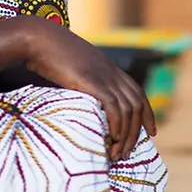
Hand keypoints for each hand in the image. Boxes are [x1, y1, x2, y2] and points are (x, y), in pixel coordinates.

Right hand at [22, 18, 156, 161]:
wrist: (40, 38)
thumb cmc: (50, 52)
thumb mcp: (74, 65)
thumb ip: (84, 79)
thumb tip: (83, 97)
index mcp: (109, 67)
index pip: (138, 93)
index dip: (147, 114)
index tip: (151, 131)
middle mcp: (112, 72)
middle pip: (136, 105)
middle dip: (136, 131)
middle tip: (128, 152)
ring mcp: (103, 76)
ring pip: (128, 110)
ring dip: (125, 135)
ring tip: (117, 153)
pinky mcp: (92, 82)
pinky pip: (114, 107)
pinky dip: (117, 125)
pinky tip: (112, 138)